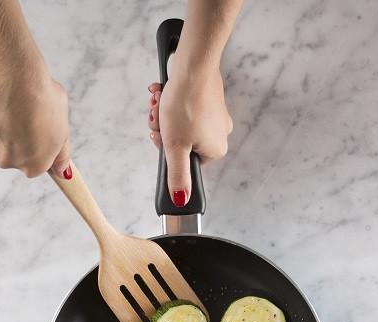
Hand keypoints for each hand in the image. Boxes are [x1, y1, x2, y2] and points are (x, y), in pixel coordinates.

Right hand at [0, 71, 70, 178]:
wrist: (14, 81)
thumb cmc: (42, 103)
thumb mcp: (63, 129)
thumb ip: (61, 153)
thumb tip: (63, 171)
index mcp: (33, 166)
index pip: (37, 162)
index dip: (40, 144)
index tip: (41, 130)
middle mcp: (8, 162)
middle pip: (14, 151)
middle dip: (19, 134)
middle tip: (28, 112)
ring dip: (3, 120)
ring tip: (13, 101)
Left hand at [147, 65, 232, 204]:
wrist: (193, 65)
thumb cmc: (186, 103)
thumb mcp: (175, 146)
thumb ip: (178, 176)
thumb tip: (180, 200)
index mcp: (215, 150)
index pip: (184, 161)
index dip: (167, 149)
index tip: (159, 136)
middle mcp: (219, 133)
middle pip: (180, 140)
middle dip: (163, 128)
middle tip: (157, 116)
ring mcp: (215, 114)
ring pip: (179, 122)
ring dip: (163, 113)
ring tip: (159, 100)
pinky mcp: (209, 97)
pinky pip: (185, 106)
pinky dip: (170, 100)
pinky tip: (163, 91)